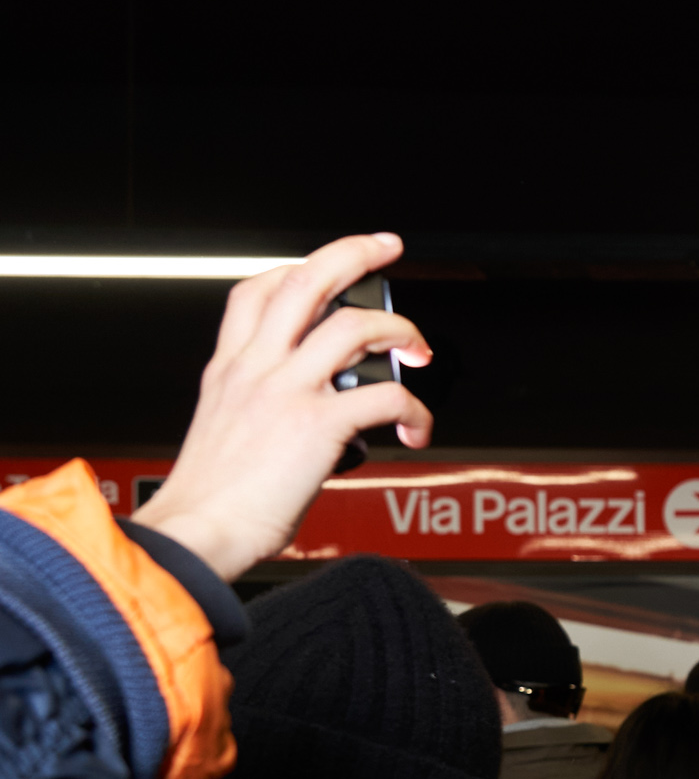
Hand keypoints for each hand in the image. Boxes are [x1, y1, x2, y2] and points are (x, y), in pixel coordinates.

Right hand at [131, 232, 433, 580]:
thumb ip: (262, 404)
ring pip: (353, 326)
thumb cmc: (214, 496)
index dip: (299, 268)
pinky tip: (416, 427)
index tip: (331, 267)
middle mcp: (256, 368)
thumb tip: (317, 409)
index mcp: (230, 367)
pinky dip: (414, 409)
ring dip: (400, 331)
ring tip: (418, 352)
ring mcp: (286, 391)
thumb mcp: (225, 428)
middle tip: (389, 248)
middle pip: (306, 282)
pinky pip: (385, 397)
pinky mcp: (317, 425)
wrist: (199, 530)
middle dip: (354, 253)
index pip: (258, 290)